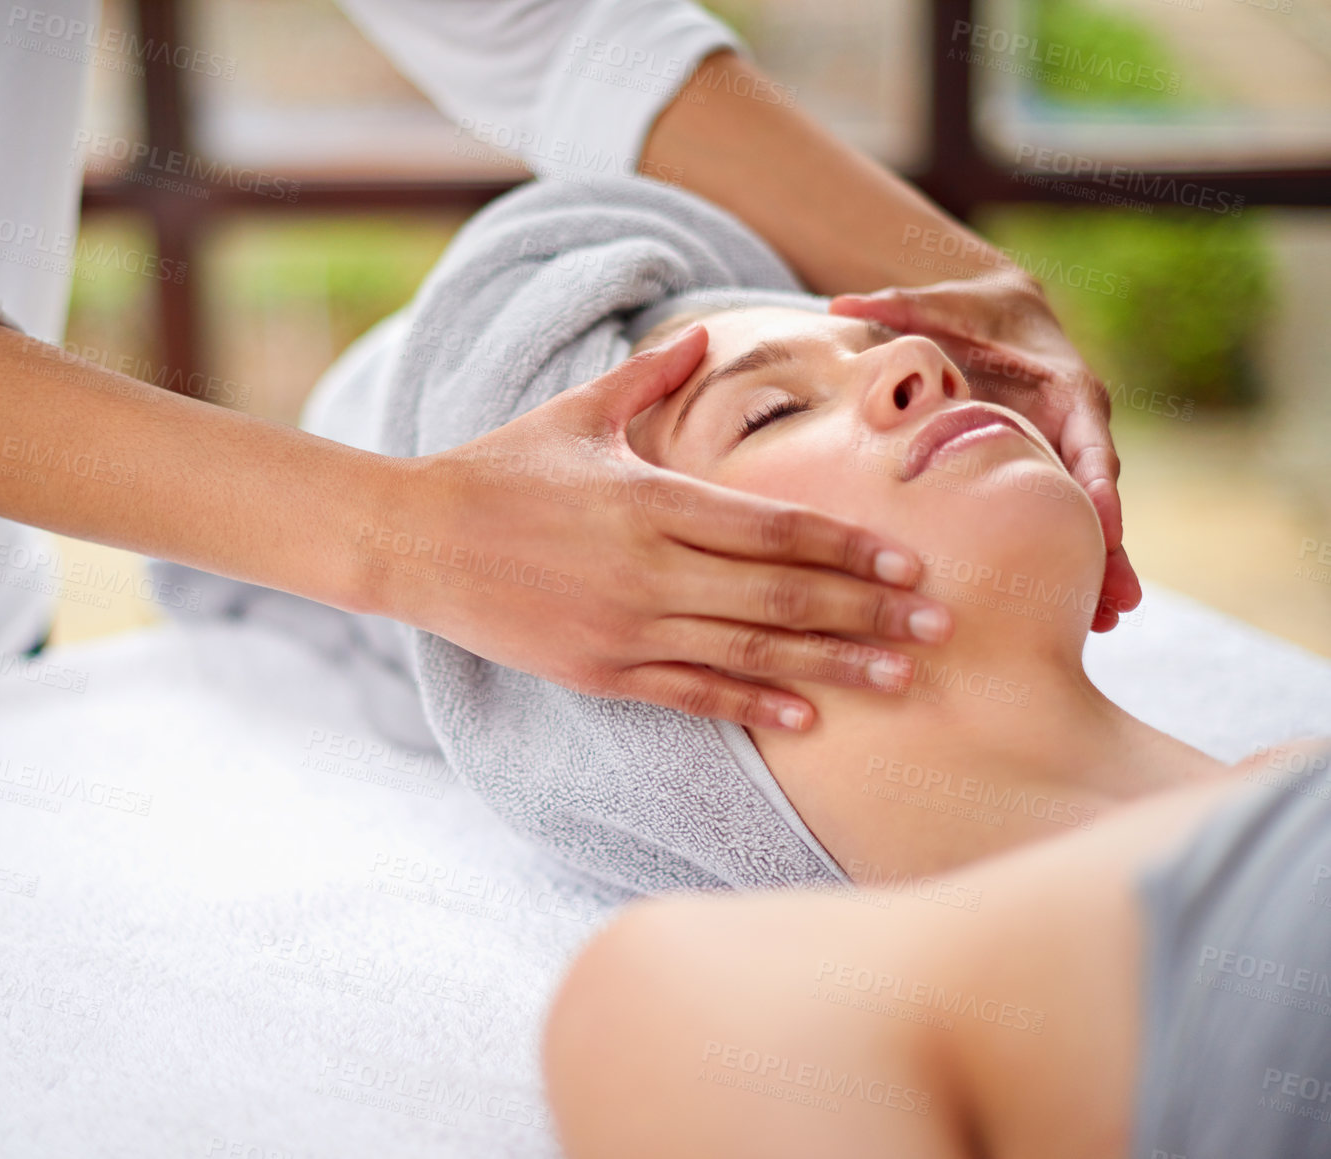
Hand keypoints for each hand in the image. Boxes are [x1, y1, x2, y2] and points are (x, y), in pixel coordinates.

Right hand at [382, 325, 953, 731]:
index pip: (775, 529)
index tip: (912, 563)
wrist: (415, 539)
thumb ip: (648, 378)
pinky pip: (690, 695)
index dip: (849, 549)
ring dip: (833, 667)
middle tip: (940, 627)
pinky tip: (806, 719)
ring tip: (900, 680)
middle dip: (869, 613)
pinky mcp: (599, 671)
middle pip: (783, 596)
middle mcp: (650, 567)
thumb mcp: (574, 414)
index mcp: (653, 498)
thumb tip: (702, 334)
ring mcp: (626, 626)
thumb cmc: (497, 468)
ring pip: (750, 653)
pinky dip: (751, 707)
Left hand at [830, 273, 1141, 631]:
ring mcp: (1063, 458)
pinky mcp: (1043, 477)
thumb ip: (897, 307)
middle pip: (1098, 496)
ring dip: (1096, 571)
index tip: (1103, 523)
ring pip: (1084, 521)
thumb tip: (842, 302)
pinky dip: (1068, 564)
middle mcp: (1077, 428)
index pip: (1091, 440)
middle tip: (1115, 604)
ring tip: (1100, 625)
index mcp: (1067, 390)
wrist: (995, 316)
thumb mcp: (936, 305)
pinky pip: (1059, 524)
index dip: (1097, 483)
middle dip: (1109, 548)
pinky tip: (1073, 613)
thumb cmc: (967, 311)